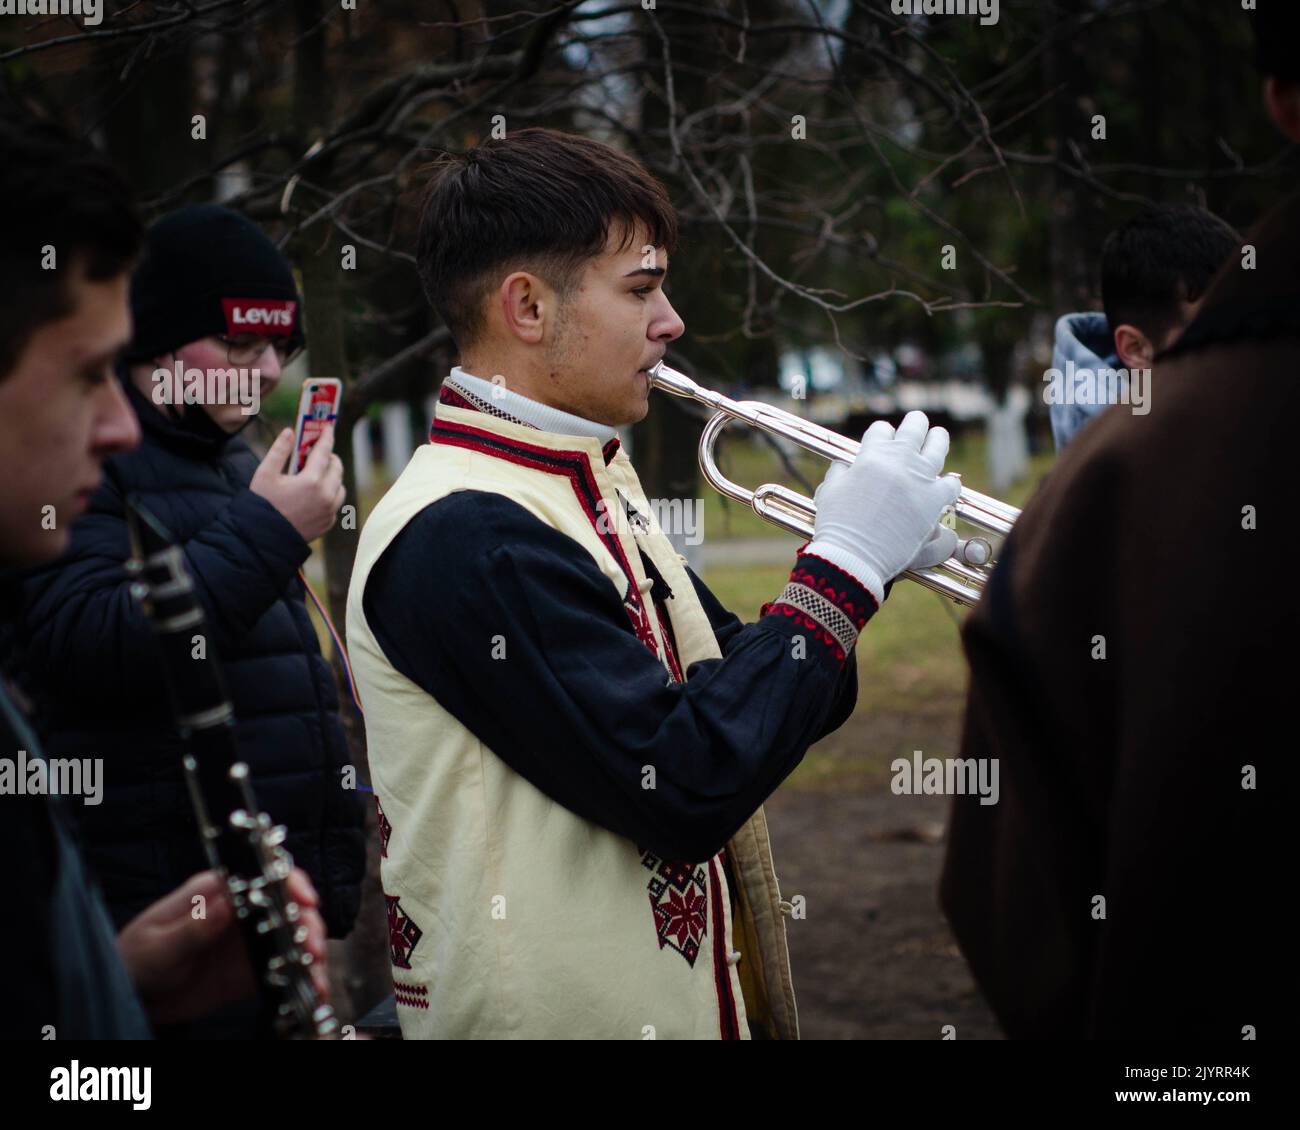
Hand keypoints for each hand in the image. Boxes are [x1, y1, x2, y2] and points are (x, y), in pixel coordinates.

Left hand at [117, 868, 328, 1026]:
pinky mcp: (254, 970)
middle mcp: (240, 913)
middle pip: (288, 905)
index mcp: (216, 892)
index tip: (305, 899)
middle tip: (312, 946)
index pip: (262, 876)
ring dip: (311, 949)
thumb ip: (191, 928)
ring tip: (315, 970)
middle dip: (308, 922)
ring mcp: (250, 941)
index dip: (290, 882)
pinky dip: (303, 978)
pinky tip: (313, 989)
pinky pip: (286, 970)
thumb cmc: (135, 958)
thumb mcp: (157, 943)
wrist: (131, 997)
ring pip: (293, 936)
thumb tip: (225, 905)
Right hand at [250, 424, 345, 542]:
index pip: (324, 452)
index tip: (328, 427)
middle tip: (320, 452)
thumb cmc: (262, 504)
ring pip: (339, 487)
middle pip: (336, 468)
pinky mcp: (328, 523)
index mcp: (311, 481)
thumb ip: (279, 450)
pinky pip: (335, 503)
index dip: (326, 437)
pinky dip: (330, 495)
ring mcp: (329, 511)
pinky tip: (316, 493)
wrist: (263, 538)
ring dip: (332, 477)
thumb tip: (290, 431)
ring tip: (318, 473)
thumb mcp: (265, 473)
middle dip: (330, 457)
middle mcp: (326, 496)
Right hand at [806, 411, 960, 604]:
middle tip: (917, 421)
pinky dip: (949, 483)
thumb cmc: (838, 525)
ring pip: (938, 446)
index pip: (881, 430)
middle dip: (914, 423)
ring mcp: (920, 479)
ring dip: (937, 439)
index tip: (882, 438)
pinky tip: (947, 483)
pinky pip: (951, 484)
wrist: (855, 555)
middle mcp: (900, 461)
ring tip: (938, 435)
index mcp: (872, 455)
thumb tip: (843, 465)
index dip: (881, 433)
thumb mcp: (829, 492)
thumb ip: (838, 473)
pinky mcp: (935, 502)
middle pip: (914, 428)